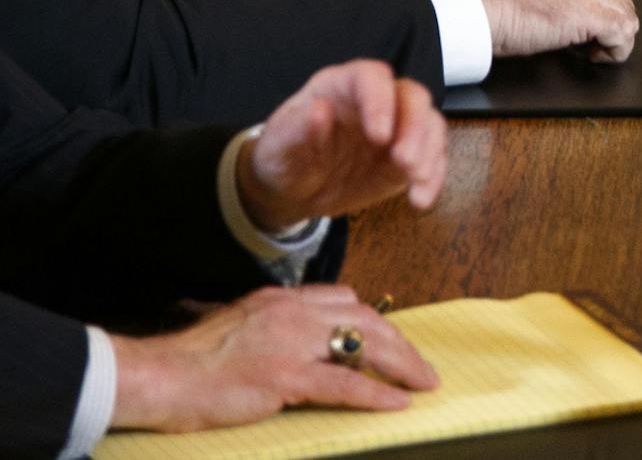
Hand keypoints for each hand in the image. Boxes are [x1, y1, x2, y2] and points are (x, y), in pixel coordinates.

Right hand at [109, 286, 437, 432]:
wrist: (156, 376)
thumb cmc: (189, 361)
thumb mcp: (236, 327)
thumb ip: (269, 328)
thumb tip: (288, 342)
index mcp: (280, 301)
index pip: (343, 301)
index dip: (374, 321)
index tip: (391, 339)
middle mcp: (292, 313)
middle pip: (365, 319)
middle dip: (399, 342)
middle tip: (421, 365)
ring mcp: (290, 342)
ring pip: (364, 345)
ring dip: (400, 364)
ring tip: (422, 381)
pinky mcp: (284, 376)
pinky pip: (344, 384)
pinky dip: (376, 393)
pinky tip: (397, 401)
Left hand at [237, 61, 446, 232]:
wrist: (294, 190)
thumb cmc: (284, 157)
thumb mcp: (278, 145)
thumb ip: (297, 128)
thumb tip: (319, 110)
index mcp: (341, 87)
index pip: (371, 77)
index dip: (380, 101)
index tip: (379, 135)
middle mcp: (376, 100)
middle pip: (411, 96)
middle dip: (415, 128)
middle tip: (404, 162)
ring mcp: (397, 126)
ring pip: (429, 123)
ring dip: (429, 152)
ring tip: (414, 181)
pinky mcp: (409, 153)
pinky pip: (433, 157)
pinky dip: (433, 177)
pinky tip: (420, 198)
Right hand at [467, 0, 637, 60]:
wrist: (477, 6)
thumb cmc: (489, 3)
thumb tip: (567, 16)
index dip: (605, 0)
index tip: (591, 20)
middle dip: (612, 20)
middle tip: (591, 40)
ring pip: (627, 16)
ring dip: (614, 37)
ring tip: (590, 50)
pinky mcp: (594, 14)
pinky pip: (624, 34)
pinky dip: (615, 51)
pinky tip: (593, 57)